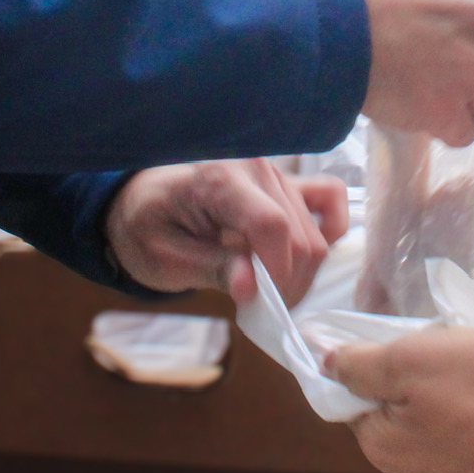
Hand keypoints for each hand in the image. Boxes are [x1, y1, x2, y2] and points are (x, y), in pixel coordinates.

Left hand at [105, 159, 349, 304]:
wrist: (143, 204)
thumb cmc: (146, 230)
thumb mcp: (164, 259)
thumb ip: (210, 269)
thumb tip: (251, 289)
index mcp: (219, 177)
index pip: (271, 225)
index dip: (275, 274)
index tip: (257, 305)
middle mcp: (257, 167)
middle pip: (301, 238)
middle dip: (285, 283)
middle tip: (254, 304)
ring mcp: (278, 173)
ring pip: (317, 235)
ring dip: (298, 272)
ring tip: (261, 284)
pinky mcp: (289, 183)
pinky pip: (330, 201)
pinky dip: (325, 234)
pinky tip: (294, 258)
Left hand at [330, 327, 473, 472]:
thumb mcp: (415, 356)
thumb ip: (363, 363)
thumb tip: (325, 364)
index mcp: (388, 451)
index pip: (365, 411)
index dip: (386, 378)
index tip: (420, 358)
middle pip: (410, 436)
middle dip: (430, 405)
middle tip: (466, 372)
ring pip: (455, 457)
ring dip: (468, 431)